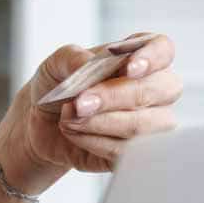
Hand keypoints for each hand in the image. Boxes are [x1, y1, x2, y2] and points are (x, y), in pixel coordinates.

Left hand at [0, 31, 181, 179]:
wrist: (40, 125)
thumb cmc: (57, 87)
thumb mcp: (55, 64)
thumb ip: (72, 58)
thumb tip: (88, 63)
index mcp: (139, 58)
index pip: (163, 50)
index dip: (152, 58)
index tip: (130, 68)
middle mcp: (154, 89)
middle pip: (160, 90)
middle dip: (116, 97)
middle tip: (80, 103)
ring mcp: (152, 123)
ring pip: (143, 125)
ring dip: (101, 123)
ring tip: (69, 119)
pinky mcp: (137, 153)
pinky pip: (126, 152)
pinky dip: (94, 142)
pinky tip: (75, 133)